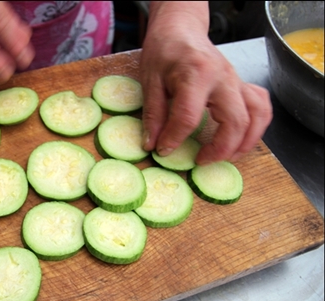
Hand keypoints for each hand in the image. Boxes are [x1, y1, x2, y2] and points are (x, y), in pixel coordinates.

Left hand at [139, 2, 271, 164]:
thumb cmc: (165, 50)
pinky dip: (256, 126)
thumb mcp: (150, 80)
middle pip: (235, 121)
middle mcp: (223, 77)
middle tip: (201, 161)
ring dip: (246, 142)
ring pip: (257, 115)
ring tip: (226, 157)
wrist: (181, 29)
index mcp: (196, 74)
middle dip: (220, 149)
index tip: (163, 150)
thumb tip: (152, 144)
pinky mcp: (241, 84)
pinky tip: (240, 138)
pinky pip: (260, 106)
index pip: (188, 116)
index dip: (175, 139)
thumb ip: (153, 114)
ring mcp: (236, 81)